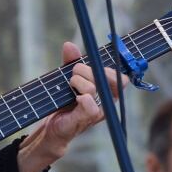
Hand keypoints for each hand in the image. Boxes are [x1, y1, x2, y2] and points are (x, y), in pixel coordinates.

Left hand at [17, 42, 129, 171]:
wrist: (51, 127)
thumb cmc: (63, 102)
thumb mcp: (67, 78)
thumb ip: (70, 62)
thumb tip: (69, 45)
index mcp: (106, 92)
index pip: (120, 77)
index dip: (107, 68)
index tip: (89, 65)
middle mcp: (105, 102)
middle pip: (108, 79)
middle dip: (87, 70)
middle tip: (73, 74)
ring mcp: (96, 112)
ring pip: (94, 89)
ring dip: (78, 82)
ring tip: (69, 86)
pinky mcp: (83, 120)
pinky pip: (90, 107)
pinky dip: (82, 98)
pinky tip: (75, 98)